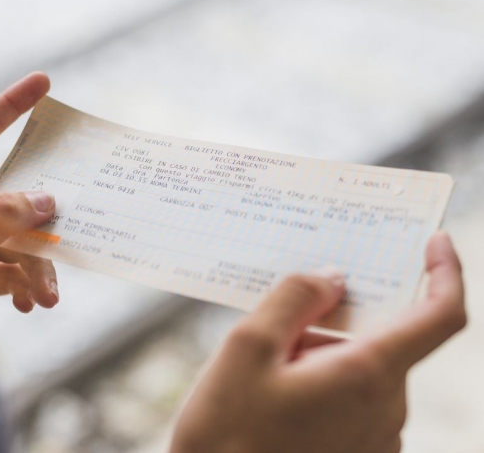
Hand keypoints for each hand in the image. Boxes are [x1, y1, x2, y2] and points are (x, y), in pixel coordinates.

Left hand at [0, 73, 58, 319]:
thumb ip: (1, 218)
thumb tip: (46, 199)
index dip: (10, 104)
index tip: (43, 83)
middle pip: (14, 193)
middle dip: (45, 219)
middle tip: (75, 220)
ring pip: (17, 237)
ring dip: (36, 267)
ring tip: (46, 296)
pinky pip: (7, 267)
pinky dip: (22, 284)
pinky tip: (31, 303)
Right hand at [170, 232, 465, 452]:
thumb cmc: (226, 436)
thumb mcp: (248, 346)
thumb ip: (295, 297)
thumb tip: (332, 278)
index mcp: (366, 376)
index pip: (440, 316)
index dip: (446, 272)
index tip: (435, 241)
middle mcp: (384, 410)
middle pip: (380, 336)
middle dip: (336, 318)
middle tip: (284, 317)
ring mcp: (374, 437)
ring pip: (361, 364)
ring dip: (322, 349)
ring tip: (269, 363)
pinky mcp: (358, 450)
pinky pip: (352, 392)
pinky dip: (323, 374)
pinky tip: (277, 388)